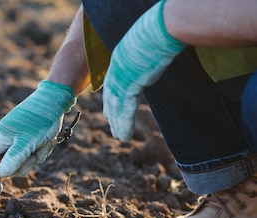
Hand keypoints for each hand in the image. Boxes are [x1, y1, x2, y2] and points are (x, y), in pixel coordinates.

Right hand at [0, 80, 75, 192]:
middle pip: (4, 166)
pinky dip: (39, 153)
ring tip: (41, 145)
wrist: (53, 101)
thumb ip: (13, 159)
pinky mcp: (26, 141)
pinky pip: (30, 156)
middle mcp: (4, 140)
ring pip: (20, 163)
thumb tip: (1, 176)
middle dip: (20, 166)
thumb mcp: (27, 142)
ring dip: (33, 159)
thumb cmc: (39, 120)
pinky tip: (45, 142)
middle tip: (32, 155)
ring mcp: (15, 140)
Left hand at [102, 0, 184, 140]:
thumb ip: (144, 58)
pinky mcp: (129, 87)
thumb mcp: (146, 46)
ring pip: (116, 108)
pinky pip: (125, 111)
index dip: (111, 99)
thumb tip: (152, 58)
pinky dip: (124, 125)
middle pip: (112, 98)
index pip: (113, 85)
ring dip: (118, 124)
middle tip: (112, 127)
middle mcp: (115, 72)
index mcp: (119, 60)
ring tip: (119, 137)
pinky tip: (124, 136)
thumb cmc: (158, 32)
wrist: (159, 30)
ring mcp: (120, 80)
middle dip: (112, 115)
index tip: (109, 110)